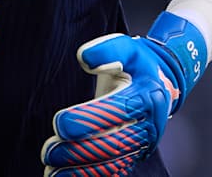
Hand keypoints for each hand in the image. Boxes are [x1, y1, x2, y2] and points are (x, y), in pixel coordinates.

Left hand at [41, 12, 205, 175]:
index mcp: (146, 95)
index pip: (116, 111)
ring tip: (53, 172)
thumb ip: (105, 49)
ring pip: (114, 163)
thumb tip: (84, 58)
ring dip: (82, 171)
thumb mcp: (126, 46)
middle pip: (113, 144)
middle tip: (48, 152)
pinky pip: (116, 170)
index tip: (59, 123)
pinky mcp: (137, 153)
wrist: (163, 81)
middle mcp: (149, 124)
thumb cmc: (137, 63)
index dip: (87, 120)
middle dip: (78, 152)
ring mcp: (144, 142)